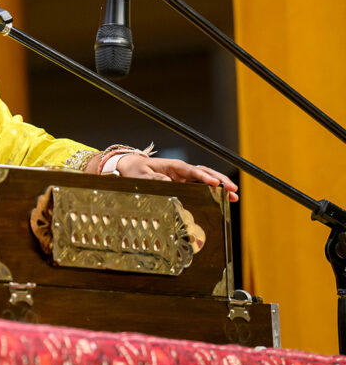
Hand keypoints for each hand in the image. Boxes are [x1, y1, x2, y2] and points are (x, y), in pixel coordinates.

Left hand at [115, 153, 238, 201]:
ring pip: (205, 179)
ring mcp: (183, 177)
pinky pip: (200, 186)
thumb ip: (153, 178)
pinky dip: (212, 191)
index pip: (192, 171)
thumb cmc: (135, 171)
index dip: (204, 177)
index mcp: (173, 166)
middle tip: (233, 190)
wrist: (130, 168)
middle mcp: (181, 171)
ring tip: (234, 195)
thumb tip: (168, 181)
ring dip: (220, 186)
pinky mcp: (182, 183)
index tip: (215, 183)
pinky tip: (222, 198)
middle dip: (220, 180)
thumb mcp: (141, 175)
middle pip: (205, 173)